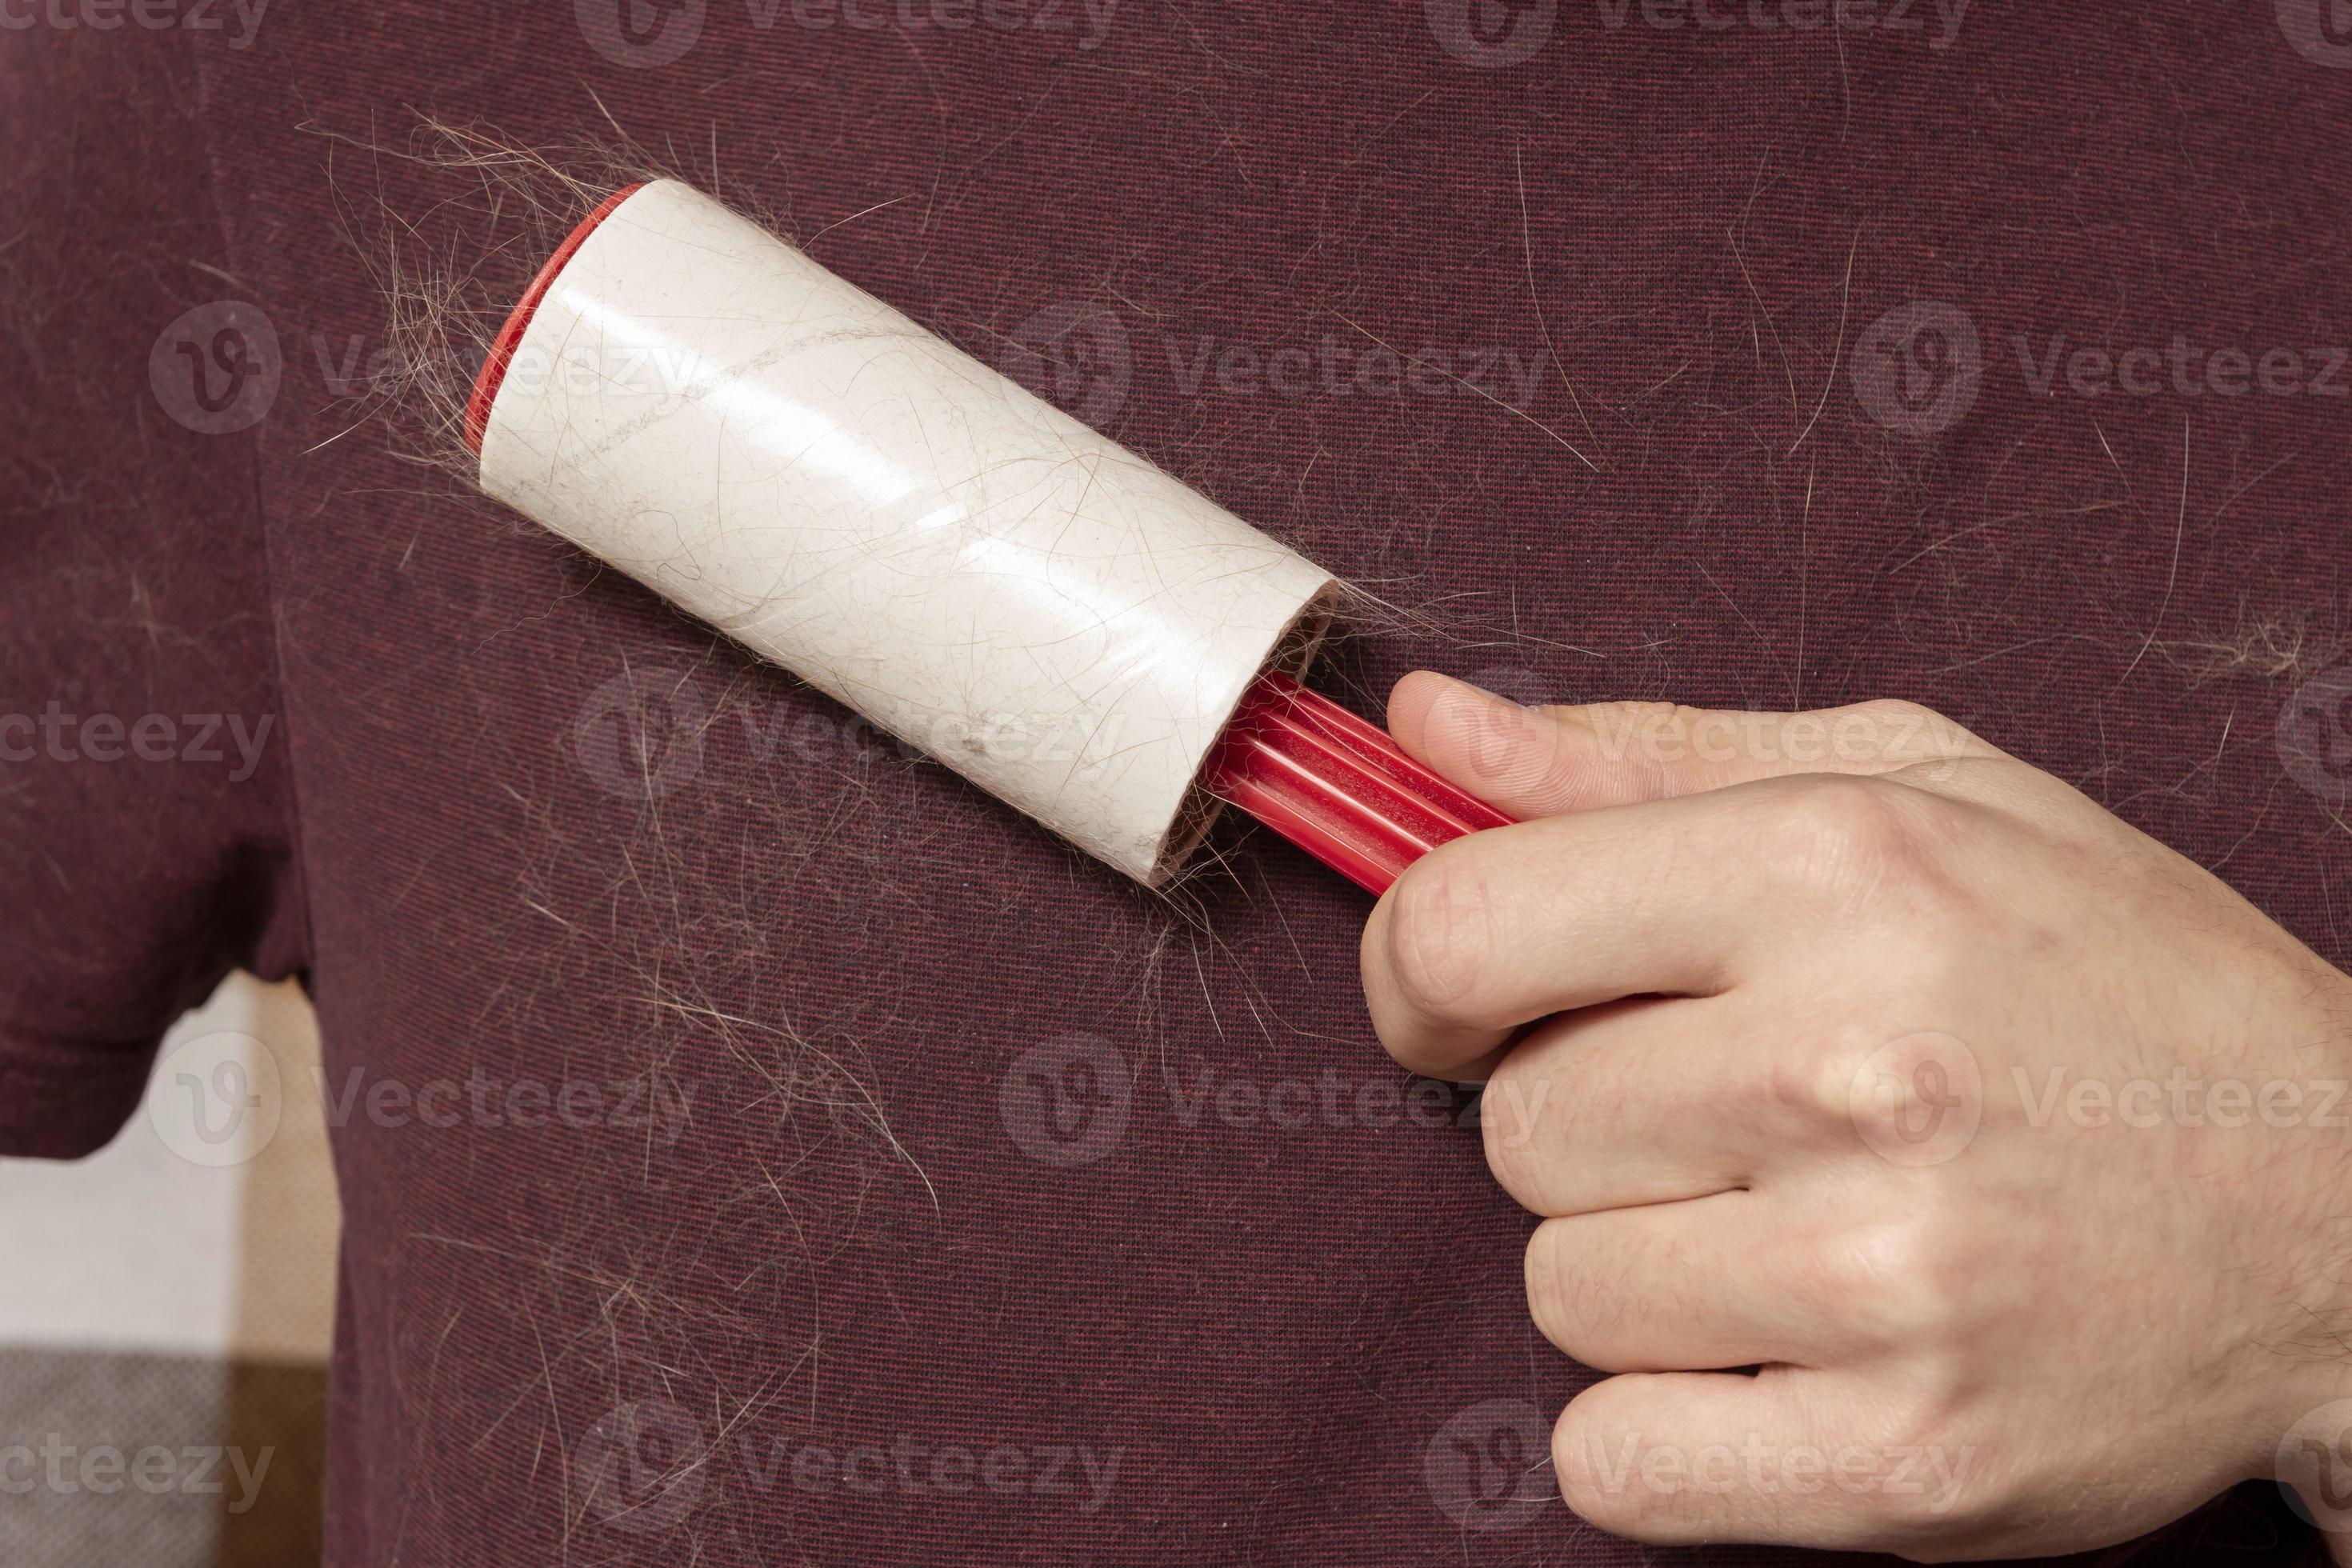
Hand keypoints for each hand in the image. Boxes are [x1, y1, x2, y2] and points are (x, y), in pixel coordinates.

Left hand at [1359, 672, 2351, 1561]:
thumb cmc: (2117, 981)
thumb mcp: (1914, 790)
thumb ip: (1639, 758)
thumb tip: (1426, 735)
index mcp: (1834, 872)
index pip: (1461, 927)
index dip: (1419, 974)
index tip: (1466, 1003)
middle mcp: (1850, 1069)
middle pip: (1511, 1130)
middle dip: (1590, 1124)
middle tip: (1743, 1114)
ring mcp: (1880, 1280)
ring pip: (1557, 1292)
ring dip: (1642, 1269)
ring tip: (1802, 1224)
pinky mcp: (1901, 1462)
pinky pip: (1610, 1458)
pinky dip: (1667, 1424)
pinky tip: (1789, 1352)